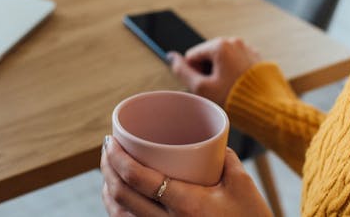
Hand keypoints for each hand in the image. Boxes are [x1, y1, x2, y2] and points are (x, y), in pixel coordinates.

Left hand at [100, 135, 272, 216]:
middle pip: (120, 196)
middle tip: (108, 148)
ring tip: (109, 169)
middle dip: (106, 168)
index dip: (116, 157)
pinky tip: (118, 197)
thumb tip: (209, 139)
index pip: (138, 179)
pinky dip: (116, 211)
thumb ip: (223, 157)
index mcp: (186, 205)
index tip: (110, 140)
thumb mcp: (242, 184)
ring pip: (118, 215)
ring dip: (107, 190)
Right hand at [167, 37, 260, 105]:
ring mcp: (248, 49)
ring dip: (221, 74)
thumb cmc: (236, 100)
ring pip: (223, 61)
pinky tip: (239, 88)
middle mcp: (235, 42)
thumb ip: (182, 71)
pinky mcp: (257, 59)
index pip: (192, 56)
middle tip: (217, 91)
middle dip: (208, 73)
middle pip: (208, 57)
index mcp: (220, 45)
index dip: (194, 74)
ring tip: (229, 91)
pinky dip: (234, 75)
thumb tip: (172, 58)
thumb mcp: (202, 88)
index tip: (206, 87)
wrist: (268, 108)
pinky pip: (237, 64)